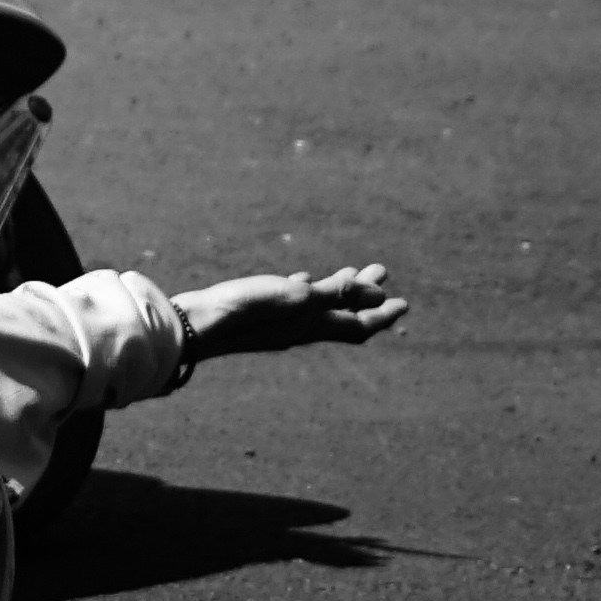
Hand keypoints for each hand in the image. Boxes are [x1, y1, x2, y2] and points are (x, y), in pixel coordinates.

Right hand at [173, 262, 408, 363]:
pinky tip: (300, 280)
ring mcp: (278, 323)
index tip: (402, 303)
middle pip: (342, 314)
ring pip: (317, 307)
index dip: (382, 314)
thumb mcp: (298, 298)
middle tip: (380, 274)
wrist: (197, 325)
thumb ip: (337, 295)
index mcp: (313, 326)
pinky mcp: (257, 316)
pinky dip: (305, 290)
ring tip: (349, 273)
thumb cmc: (247, 310)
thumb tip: (379, 297)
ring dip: (337, 290)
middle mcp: (300, 328)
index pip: (359, 323)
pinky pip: (292, 302)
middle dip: (363, 296)